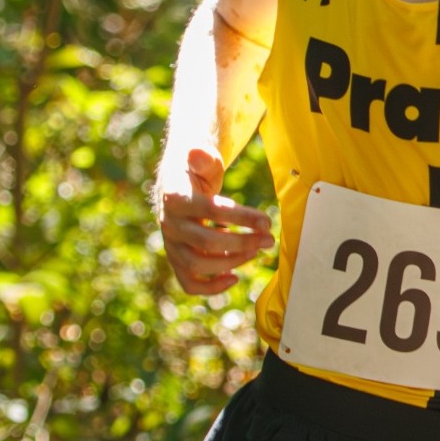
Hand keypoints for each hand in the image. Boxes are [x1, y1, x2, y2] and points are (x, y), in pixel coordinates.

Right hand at [158, 147, 274, 295]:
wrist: (177, 185)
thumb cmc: (196, 171)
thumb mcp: (201, 158)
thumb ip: (202, 156)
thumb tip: (197, 152)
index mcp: (175, 197)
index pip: (211, 210)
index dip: (241, 217)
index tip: (267, 221)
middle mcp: (170, 224)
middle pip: (206, 242)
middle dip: (242, 242)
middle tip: (269, 240)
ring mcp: (171, 244)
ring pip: (197, 264)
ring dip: (231, 262)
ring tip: (257, 251)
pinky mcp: (176, 259)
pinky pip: (189, 283)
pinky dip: (211, 287)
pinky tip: (235, 278)